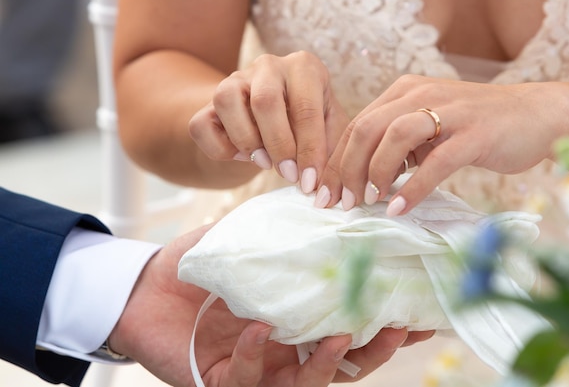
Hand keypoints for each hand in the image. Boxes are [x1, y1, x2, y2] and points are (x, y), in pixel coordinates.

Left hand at [109, 225, 432, 386]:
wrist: (143, 286)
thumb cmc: (198, 268)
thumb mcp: (248, 243)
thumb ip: (284, 231)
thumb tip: (328, 205)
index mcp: (297, 322)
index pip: (352, 328)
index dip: (386, 324)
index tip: (420, 309)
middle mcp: (284, 354)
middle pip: (343, 365)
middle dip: (374, 351)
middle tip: (398, 328)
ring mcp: (256, 371)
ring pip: (305, 386)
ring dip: (327, 365)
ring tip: (339, 335)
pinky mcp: (221, 382)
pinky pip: (246, 381)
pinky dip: (253, 356)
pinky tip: (255, 329)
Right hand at [189, 51, 349, 193]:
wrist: (272, 117)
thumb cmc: (308, 124)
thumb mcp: (329, 130)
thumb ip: (332, 152)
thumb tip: (326, 189)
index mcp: (304, 67)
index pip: (306, 108)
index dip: (309, 150)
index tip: (310, 182)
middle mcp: (268, 65)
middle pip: (265, 101)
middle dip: (278, 146)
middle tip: (288, 175)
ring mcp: (234, 79)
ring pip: (226, 101)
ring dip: (246, 140)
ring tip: (265, 162)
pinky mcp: (208, 101)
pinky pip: (201, 124)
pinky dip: (219, 147)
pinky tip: (242, 155)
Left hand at [319, 75, 568, 214]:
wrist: (536, 115)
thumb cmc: (476, 127)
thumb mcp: (429, 129)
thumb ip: (398, 146)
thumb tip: (363, 180)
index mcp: (404, 91)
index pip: (357, 126)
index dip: (335, 161)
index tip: (325, 194)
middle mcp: (421, 93)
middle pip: (366, 128)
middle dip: (346, 169)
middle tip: (341, 203)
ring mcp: (449, 111)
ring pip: (394, 136)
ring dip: (375, 173)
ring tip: (368, 202)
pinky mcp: (475, 133)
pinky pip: (435, 162)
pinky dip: (412, 188)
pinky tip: (398, 209)